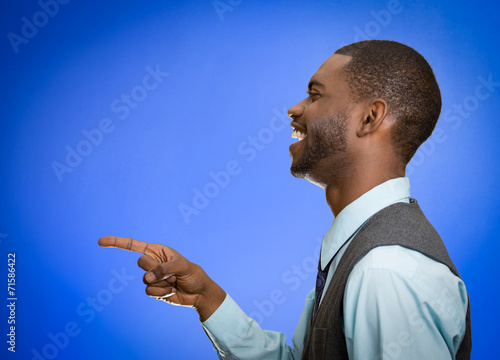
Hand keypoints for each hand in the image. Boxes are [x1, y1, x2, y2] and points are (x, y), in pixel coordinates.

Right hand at [98, 236, 225, 320]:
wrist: (198, 293)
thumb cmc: (192, 274)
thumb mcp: (182, 266)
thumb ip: (164, 268)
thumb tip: (148, 277)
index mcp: (157, 251)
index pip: (133, 246)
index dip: (116, 242)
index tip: (100, 241)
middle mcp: (152, 263)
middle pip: (141, 264)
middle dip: (156, 268)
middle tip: (171, 272)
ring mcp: (151, 277)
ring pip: (145, 280)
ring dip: (162, 283)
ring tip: (174, 282)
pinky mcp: (153, 290)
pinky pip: (149, 292)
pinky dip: (162, 292)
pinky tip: (171, 291)